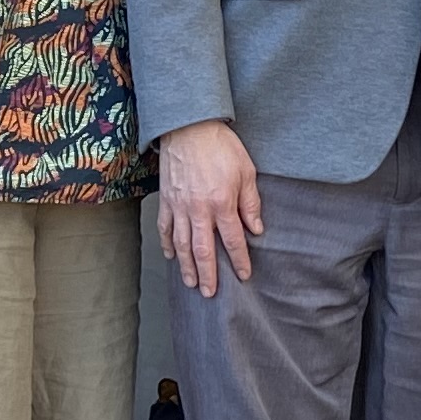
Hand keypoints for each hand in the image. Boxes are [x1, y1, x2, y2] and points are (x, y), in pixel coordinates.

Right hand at [157, 120, 262, 296]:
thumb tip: (256, 228)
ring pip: (182, 244)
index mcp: (222, 203)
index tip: (243, 274)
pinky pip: (165, 228)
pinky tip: (171, 256)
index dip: (239, 260)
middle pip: (203, 251)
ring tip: (191, 283)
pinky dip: (167, 244)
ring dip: (187, 266)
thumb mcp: (246, 171)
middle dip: (208, 274)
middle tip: (210, 292)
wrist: (188, 127)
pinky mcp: (166, 200)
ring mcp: (180, 206)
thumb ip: (250, 202)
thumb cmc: (219, 146)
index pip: (233, 240)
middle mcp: (199, 210)